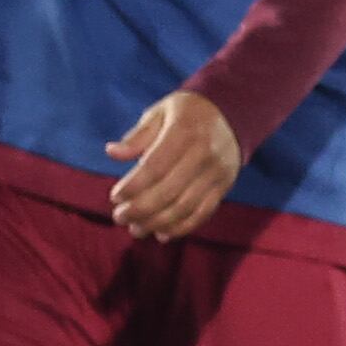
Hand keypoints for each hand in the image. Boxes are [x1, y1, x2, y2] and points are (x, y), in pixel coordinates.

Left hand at [109, 90, 240, 239]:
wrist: (233, 111)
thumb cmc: (187, 112)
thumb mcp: (160, 113)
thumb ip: (137, 136)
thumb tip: (112, 153)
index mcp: (184, 131)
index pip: (155, 166)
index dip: (133, 186)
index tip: (115, 197)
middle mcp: (204, 153)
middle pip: (169, 191)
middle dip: (140, 210)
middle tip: (119, 217)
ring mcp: (217, 172)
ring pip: (185, 207)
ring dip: (157, 223)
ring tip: (136, 229)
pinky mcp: (225, 186)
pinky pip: (203, 213)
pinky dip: (181, 228)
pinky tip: (162, 233)